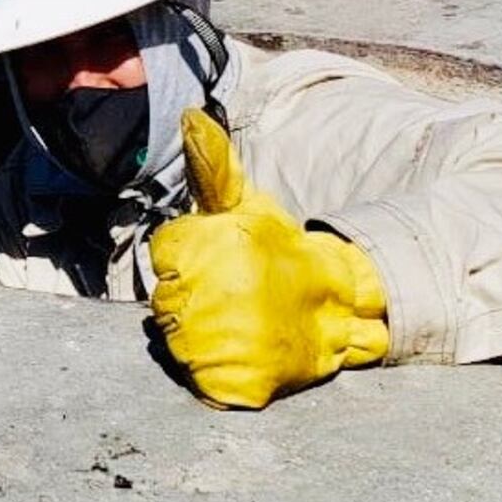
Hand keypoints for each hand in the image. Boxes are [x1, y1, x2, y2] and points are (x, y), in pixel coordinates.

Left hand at [149, 109, 387, 408]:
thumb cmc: (279, 248)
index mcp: (215, 243)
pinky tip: (243, 349)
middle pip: (164, 301)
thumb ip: (212, 164)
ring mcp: (228, 344)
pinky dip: (217, 371)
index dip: (185, 254)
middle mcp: (219, 293)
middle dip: (190, 293)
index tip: (218, 254)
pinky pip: (201, 381)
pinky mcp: (238, 387)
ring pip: (178, 343)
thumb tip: (189, 114)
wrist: (339, 304)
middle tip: (231, 289)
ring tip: (238, 319)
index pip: (163, 254)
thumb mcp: (245, 203)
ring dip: (200, 333)